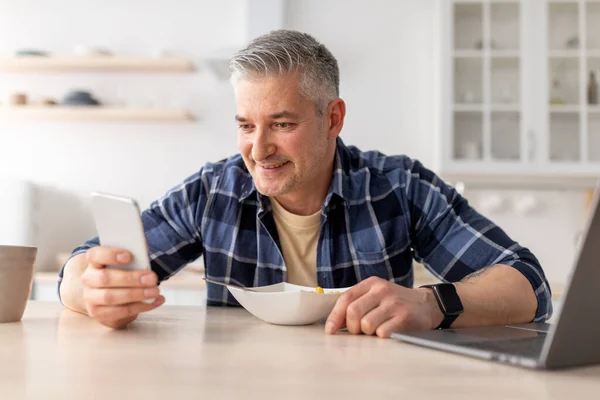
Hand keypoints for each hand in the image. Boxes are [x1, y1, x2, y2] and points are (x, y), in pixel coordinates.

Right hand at [80, 247, 164, 328]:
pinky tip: (154, 301)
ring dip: (136, 294)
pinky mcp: (100, 314)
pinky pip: (120, 311)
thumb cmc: (123, 275)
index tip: (128, 256)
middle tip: (151, 278)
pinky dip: (141, 306)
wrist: (113, 299)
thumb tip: (143, 248)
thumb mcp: (127, 263)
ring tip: (155, 291)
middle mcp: (89, 280)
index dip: (110, 255)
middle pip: (105, 278)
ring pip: (111, 297)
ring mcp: (91, 298)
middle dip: (131, 278)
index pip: (95, 255)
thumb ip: (134, 255)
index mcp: (94, 262)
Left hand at [325, 277, 443, 337]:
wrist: (427, 305)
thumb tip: (333, 324)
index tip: (330, 330)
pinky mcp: (404, 318)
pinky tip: (390, 331)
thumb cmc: (396, 303)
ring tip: (378, 329)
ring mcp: (393, 303)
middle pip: (353, 313)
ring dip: (369, 333)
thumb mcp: (376, 295)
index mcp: (372, 283)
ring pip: (366, 325)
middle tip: (360, 331)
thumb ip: (357, 304)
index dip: (335, 316)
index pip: (346, 298)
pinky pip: (382, 333)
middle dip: (352, 327)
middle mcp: (382, 290)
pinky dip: (382, 336)